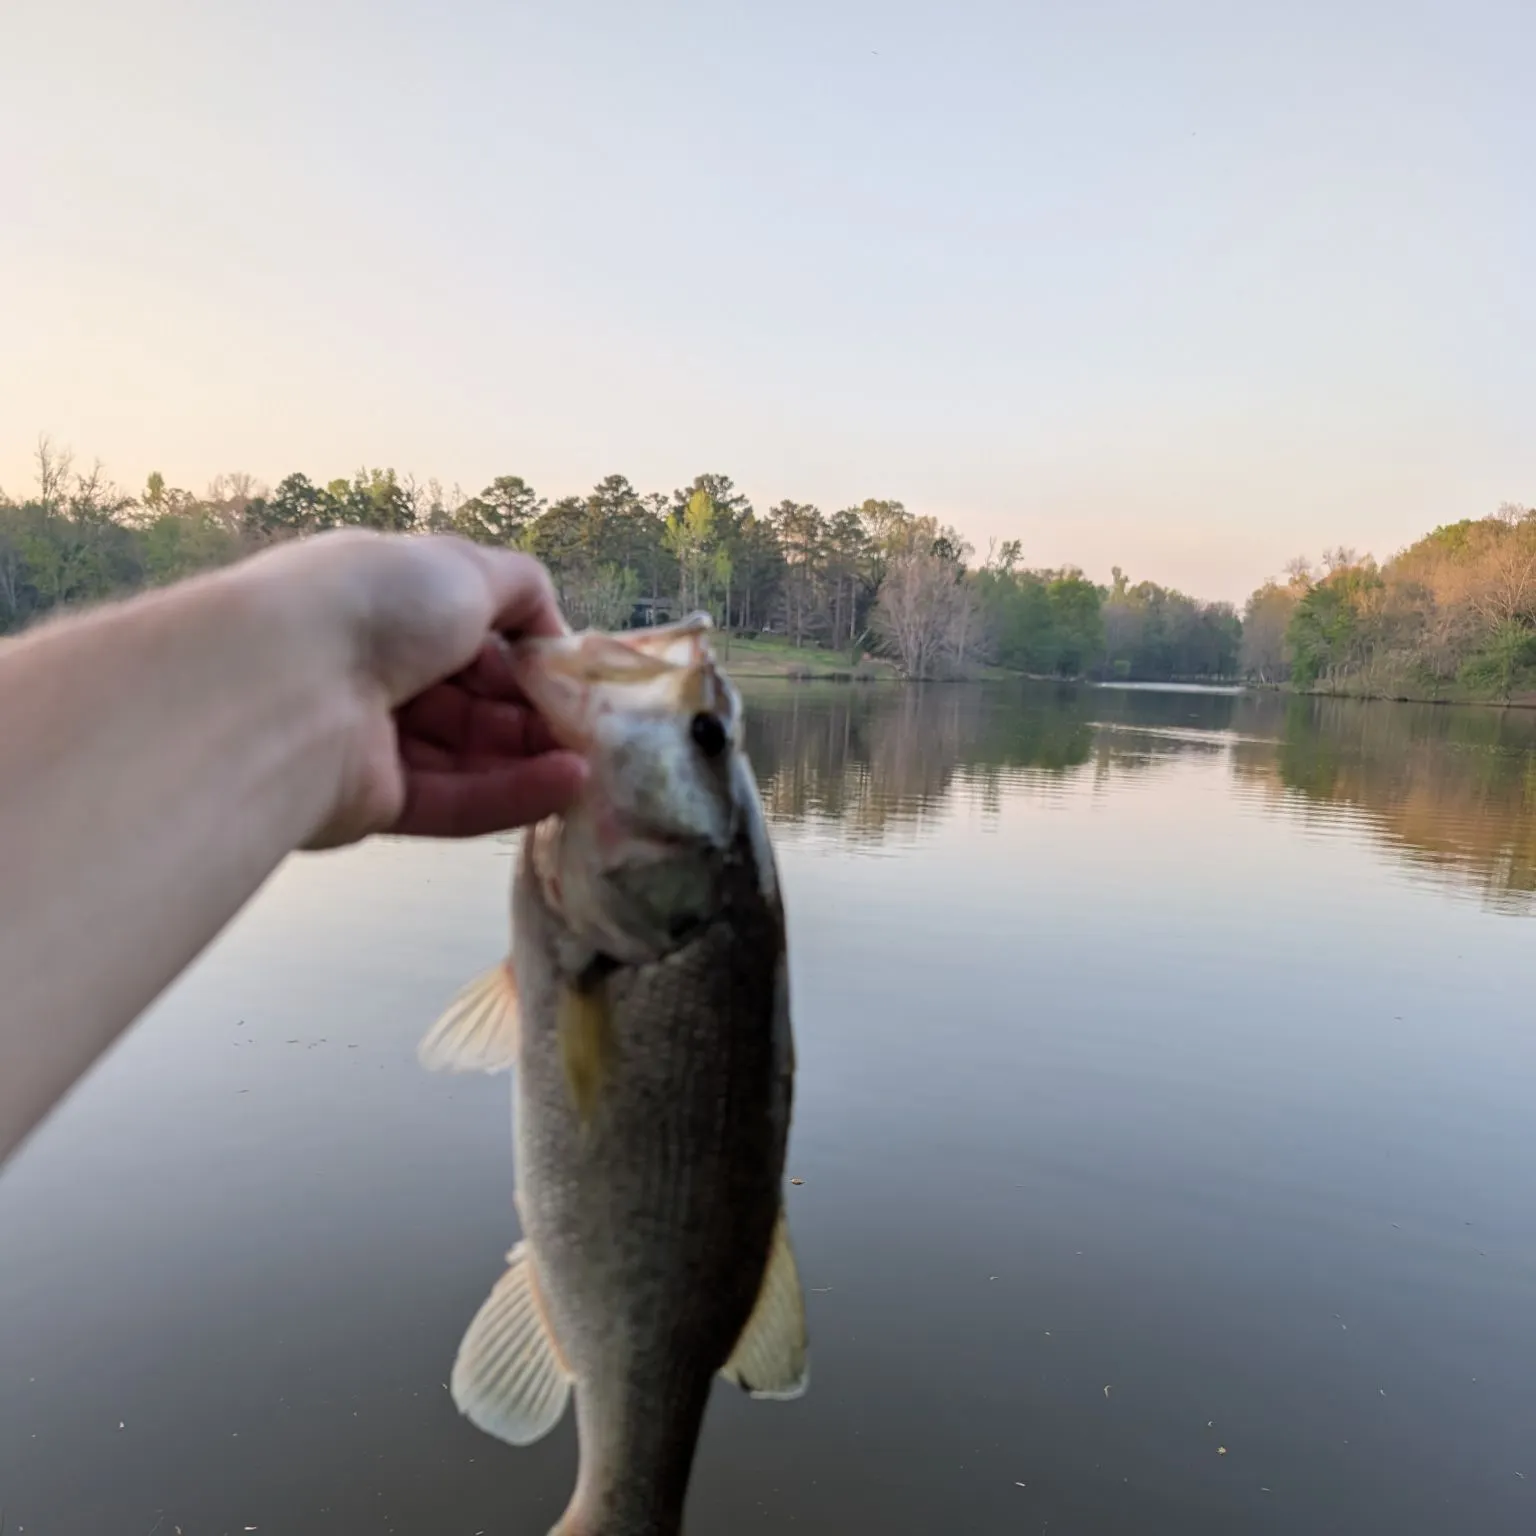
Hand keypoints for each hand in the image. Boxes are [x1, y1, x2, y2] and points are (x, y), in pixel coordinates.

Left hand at [241, 530, 587, 847]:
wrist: (288, 684)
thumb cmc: (376, 605)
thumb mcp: (465, 567)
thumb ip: (521, 588)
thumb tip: (552, 628)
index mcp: (387, 603)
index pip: (471, 635)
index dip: (526, 655)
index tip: (574, 674)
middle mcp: (375, 669)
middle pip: (475, 701)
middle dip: (537, 713)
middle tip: (596, 726)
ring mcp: (373, 740)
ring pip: (471, 756)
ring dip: (535, 757)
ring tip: (594, 763)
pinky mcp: (374, 804)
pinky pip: (457, 802)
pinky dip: (514, 795)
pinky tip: (568, 785)